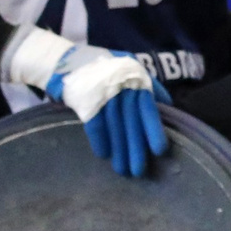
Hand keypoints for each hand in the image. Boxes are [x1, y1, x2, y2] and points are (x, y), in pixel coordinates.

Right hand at [46, 45, 171, 178]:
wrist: (64, 60)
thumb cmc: (102, 67)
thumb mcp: (130, 68)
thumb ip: (149, 85)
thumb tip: (167, 104)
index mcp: (135, 79)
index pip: (148, 108)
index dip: (153, 129)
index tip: (159, 151)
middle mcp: (121, 86)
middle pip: (132, 122)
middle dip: (136, 147)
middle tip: (139, 170)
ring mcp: (102, 93)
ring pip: (115, 126)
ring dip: (119, 149)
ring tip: (122, 170)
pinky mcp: (83, 100)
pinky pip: (95, 123)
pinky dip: (99, 139)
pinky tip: (103, 155)